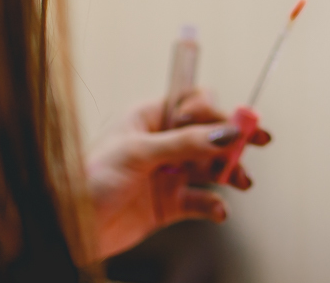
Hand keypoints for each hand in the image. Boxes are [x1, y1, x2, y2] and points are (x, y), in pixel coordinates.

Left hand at [85, 89, 271, 258]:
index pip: (193, 103)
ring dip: (229, 172)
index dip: (215, 110)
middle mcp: (161, 143)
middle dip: (233, 138)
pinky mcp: (167, 205)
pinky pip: (199, 201)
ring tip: (243, 182)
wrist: (68, 226)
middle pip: (208, 134)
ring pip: (209, 167)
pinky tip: (218, 210)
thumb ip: (185, 143)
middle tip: (261, 140)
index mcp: (149, 118)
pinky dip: (212, 205)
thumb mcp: (138, 153)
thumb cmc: (89, 178)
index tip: (235, 121)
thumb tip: (225, 132)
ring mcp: (165, 174)